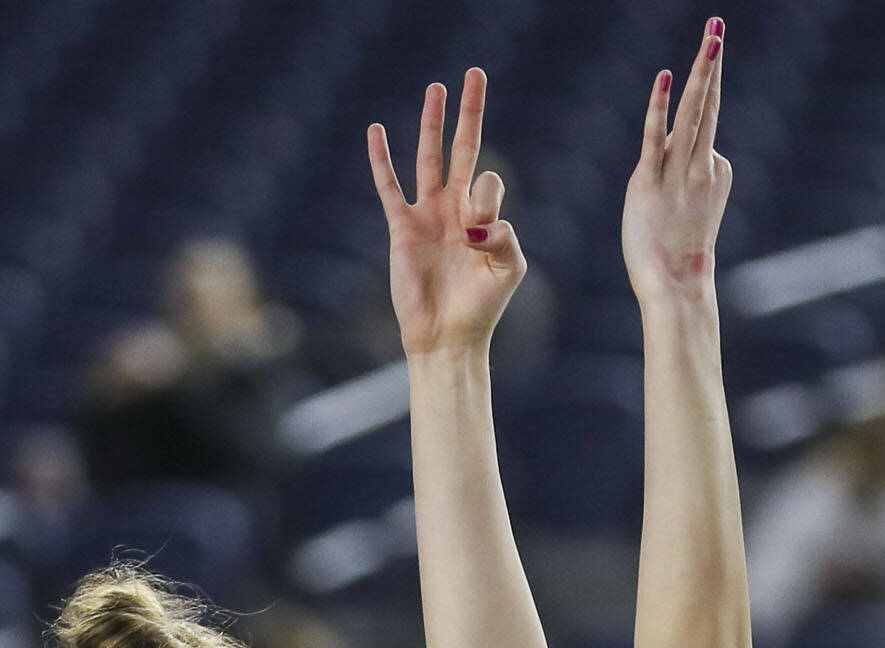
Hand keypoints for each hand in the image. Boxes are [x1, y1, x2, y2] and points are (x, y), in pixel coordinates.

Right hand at [368, 69, 525, 357]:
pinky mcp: (402, 228)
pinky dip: (382, 160)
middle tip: (475, 74)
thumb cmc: (481, 308)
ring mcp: (427, 216)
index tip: (478, 234)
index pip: (488, 182)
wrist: (447, 336)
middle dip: (470, 113)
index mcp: (483, 217)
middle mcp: (455, 209)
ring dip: (433, 123)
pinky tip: (377, 130)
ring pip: (428, 158)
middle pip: (463, 148)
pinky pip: (389, 187)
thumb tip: (477, 219)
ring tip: (437, 88)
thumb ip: (503, 238)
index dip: (486, 197)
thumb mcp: (507, 271)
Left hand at [622, 19, 730, 305]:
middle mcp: (700, 168)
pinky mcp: (650, 184)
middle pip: (710, 105)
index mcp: (714, 173)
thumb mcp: (692, 213)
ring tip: (712, 37)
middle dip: (714, 64)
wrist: (675, 289)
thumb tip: (689, 156)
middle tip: (717, 27)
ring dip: (702, 73)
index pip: (706, 130)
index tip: (709, 76)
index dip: (705, 108)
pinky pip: (656, 137)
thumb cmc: (680, 259)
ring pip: (694, 114)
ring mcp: (677, 175)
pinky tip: (667, 77)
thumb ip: (691, 180)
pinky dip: (661, 106)